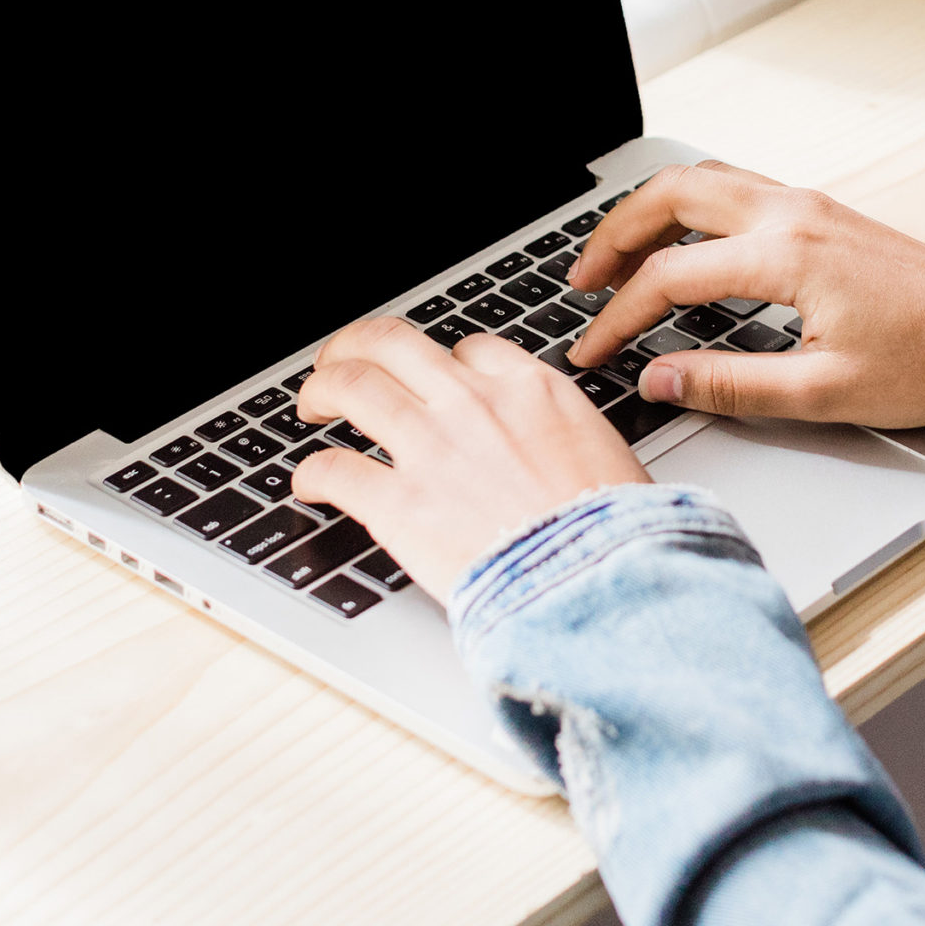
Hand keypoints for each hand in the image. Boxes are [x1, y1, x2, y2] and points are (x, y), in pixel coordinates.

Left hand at [290, 318, 650, 593]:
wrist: (600, 583)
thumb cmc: (617, 535)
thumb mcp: (606, 456)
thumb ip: (566, 439)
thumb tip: (557, 457)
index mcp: (530, 389)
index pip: (468, 349)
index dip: (442, 363)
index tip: (431, 380)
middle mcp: (473, 403)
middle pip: (392, 343)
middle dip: (356, 346)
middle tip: (340, 363)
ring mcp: (432, 448)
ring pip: (352, 386)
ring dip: (322, 390)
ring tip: (311, 405)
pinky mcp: (398, 504)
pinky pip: (335, 470)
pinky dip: (312, 475)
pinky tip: (308, 485)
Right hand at [564, 161, 924, 427]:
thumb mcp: (823, 394)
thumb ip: (731, 384)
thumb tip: (659, 380)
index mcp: (786, 255)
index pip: (669, 278)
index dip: (618, 320)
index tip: (591, 352)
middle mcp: (794, 214)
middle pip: (674, 195)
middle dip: (615, 233)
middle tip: (582, 281)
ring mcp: (812, 206)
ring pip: (706, 180)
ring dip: (653, 211)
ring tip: (619, 257)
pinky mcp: (827, 214)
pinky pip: (740, 188)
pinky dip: (694, 208)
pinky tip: (686, 244)